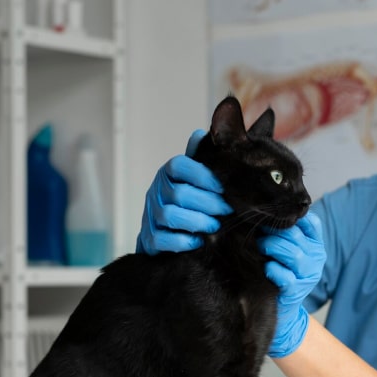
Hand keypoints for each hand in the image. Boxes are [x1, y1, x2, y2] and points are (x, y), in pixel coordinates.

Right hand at [136, 130, 231, 254]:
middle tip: (228, 210)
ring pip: (171, 215)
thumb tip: (201, 134)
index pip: (180, 165)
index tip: (224, 186)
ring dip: (197, 222)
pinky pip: (162, 239)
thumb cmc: (186, 202)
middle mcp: (156, 191)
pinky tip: (198, 242)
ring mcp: (150, 215)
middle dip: (208, 203)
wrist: (164, 233)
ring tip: (216, 226)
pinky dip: (182, 241)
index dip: (203, 175)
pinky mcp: (148, 238)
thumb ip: (201, 159)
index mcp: (168, 173)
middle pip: (180, 193)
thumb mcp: (194, 178)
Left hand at [258, 212, 325, 357]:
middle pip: (296, 235)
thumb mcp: (287, 251)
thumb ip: (286, 233)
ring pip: (293, 254)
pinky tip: (266, 269)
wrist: (282, 309)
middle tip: (259, 233)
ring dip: (272, 248)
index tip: (272, 218)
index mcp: (316, 245)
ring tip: (261, 249)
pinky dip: (272, 270)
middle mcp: (317, 258)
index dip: (291, 218)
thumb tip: (267, 212)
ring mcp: (308, 275)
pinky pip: (285, 276)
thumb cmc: (281, 273)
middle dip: (273, 232)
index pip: (311, 222)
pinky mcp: (297, 291)